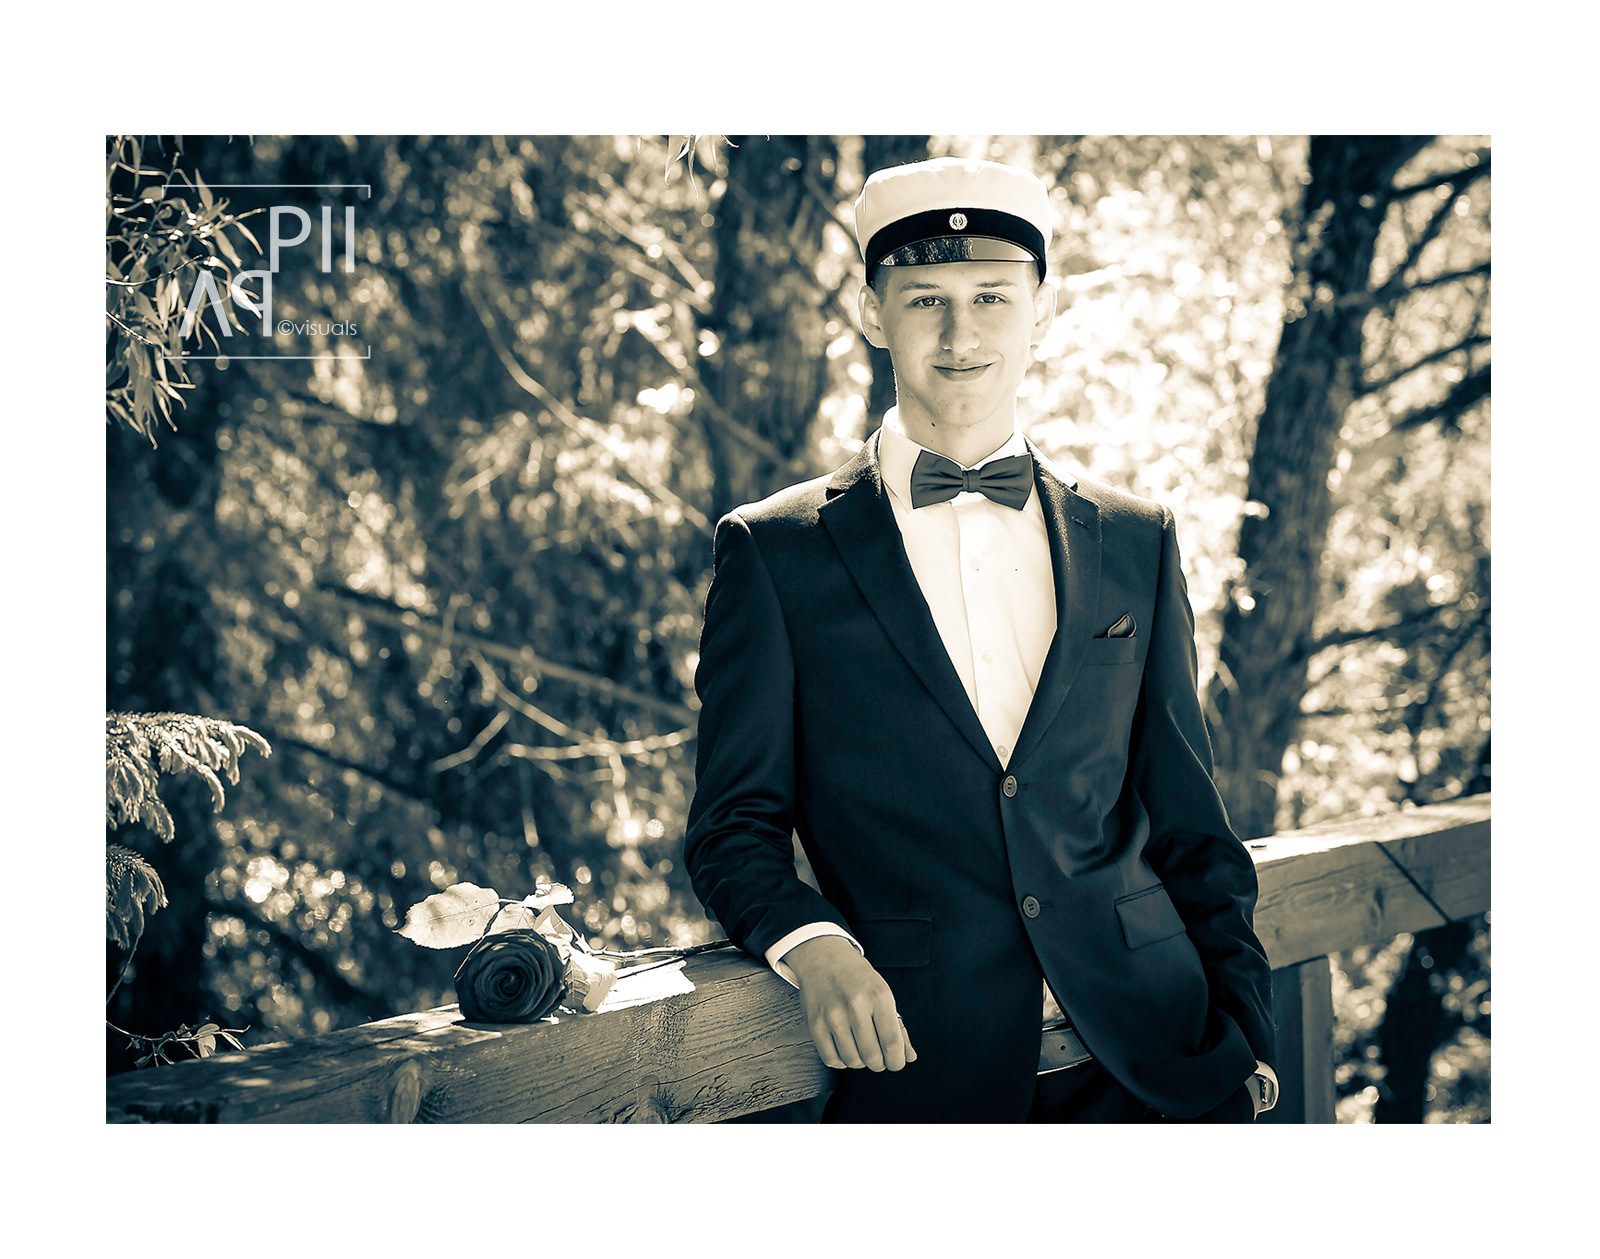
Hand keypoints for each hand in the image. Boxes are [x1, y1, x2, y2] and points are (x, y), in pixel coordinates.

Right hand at [783, 935, 917, 1071]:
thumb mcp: (884, 994)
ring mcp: (832, 1016)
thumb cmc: (857, 978)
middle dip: (879, 1063)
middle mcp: (855, 1006)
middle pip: (872, 1057)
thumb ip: (897, 1027)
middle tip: (879, 1056)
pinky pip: (831, 1058)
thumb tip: (908, 1057)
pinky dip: (841, 1061)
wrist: (824, 958)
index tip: (896, 1062)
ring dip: (860, 1061)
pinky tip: (845, 1048)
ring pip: (852, 1060)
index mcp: (878, 997)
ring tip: (861, 1048)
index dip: (897, 1061)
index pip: (892, 1043)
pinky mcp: (815, 1024)